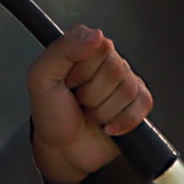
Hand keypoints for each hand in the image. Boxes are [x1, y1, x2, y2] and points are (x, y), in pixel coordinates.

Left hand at [27, 28, 154, 183]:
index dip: (82, 70)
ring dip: (103, 111)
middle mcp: (108, 61)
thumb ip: (61, 50)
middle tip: (78, 100)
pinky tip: (107, 124)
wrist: (64, 149)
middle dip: (92, 94)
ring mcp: (126, 81)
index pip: (100, 46)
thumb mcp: (41, 78)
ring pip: (127, 90)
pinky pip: (142, 105)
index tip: (67, 82)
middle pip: (115, 70)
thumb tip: (95, 34)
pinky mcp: (139, 102)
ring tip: (90, 112)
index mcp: (84, 48)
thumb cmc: (52, 114)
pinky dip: (122, 121)